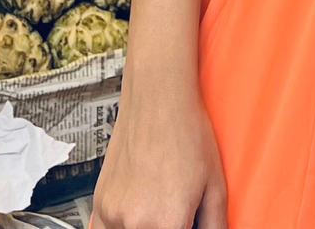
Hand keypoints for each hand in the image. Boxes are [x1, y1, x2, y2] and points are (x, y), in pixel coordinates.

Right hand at [90, 79, 225, 228]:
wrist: (158, 98)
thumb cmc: (186, 132)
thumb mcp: (215, 185)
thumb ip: (214, 225)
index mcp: (168, 224)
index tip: (186, 222)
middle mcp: (136, 224)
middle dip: (166, 227)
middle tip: (177, 210)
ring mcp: (113, 214)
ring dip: (143, 227)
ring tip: (157, 207)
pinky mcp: (99, 204)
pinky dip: (119, 227)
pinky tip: (136, 213)